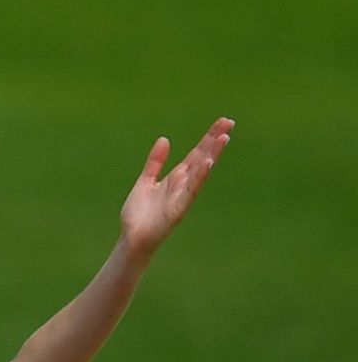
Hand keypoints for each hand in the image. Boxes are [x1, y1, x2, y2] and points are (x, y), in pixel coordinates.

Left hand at [120, 117, 233, 258]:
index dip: (209, 137)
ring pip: (200, 172)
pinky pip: (190, 191)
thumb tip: (165, 139)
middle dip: (215, 140)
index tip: (223, 122)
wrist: (131, 240)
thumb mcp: (145, 182)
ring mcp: (182, 197)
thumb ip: (155, 162)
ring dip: (212, 155)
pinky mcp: (178, 210)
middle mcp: (183, 185)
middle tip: (229, 122)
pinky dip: (199, 177)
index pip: (197, 153)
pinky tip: (207, 163)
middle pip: (202, 158)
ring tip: (224, 138)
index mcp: (177, 177)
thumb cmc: (139, 215)